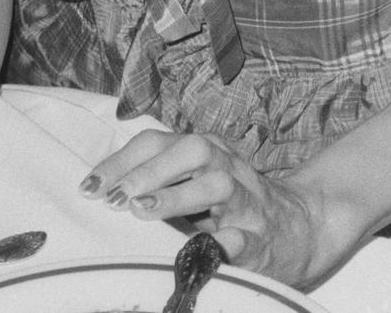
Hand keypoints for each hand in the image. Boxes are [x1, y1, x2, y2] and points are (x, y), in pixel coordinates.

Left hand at [82, 129, 349, 287]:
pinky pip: (243, 238)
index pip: (158, 142)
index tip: (88, 188)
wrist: (302, 228)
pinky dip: (223, 243)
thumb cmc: (233, 207)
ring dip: (178, 196)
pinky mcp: (262, 238)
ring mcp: (247, 201)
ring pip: (218, 184)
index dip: (121, 161)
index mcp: (206, 153)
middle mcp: (227, 168)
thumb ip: (159, 179)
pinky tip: (202, 249)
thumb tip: (99, 190)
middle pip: (191, 149)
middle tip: (115, 197)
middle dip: (151, 169)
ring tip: (143, 211)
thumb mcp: (196, 184)